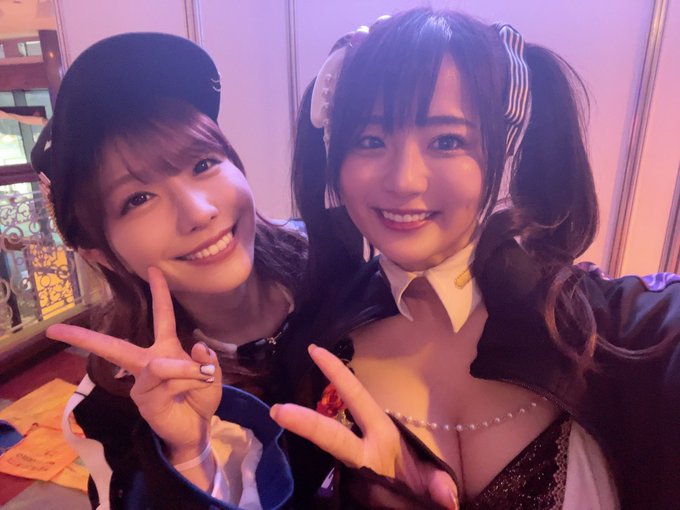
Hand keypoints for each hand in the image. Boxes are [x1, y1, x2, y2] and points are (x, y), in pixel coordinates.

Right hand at [47, 267, 221, 460]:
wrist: (197, 429)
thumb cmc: (200, 398)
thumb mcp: (212, 375)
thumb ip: (207, 359)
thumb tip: (197, 343)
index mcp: (166, 349)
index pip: (162, 315)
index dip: (159, 292)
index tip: (152, 268)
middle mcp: (148, 362)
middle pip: (115, 346)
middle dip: (85, 338)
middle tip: (56, 330)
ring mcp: (142, 382)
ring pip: (157, 365)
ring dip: (184, 369)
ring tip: (203, 375)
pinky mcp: (143, 400)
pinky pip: (165, 382)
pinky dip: (186, 379)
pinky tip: (196, 385)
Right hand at [270, 345, 458, 508]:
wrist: (417, 499)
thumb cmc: (421, 479)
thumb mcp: (430, 479)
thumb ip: (437, 483)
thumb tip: (447, 496)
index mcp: (381, 433)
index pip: (356, 399)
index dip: (337, 375)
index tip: (315, 351)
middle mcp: (363, 442)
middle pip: (331, 432)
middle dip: (306, 422)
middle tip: (276, 410)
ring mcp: (354, 459)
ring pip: (328, 444)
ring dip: (305, 434)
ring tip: (274, 420)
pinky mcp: (350, 477)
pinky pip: (329, 462)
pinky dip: (311, 453)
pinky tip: (288, 440)